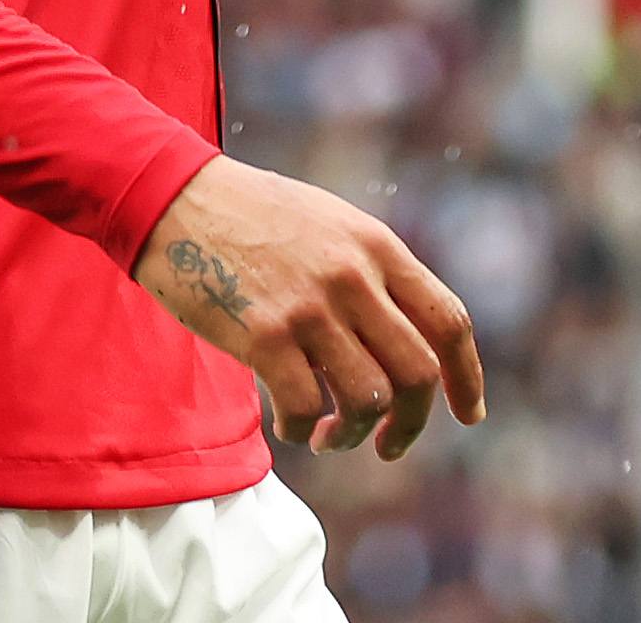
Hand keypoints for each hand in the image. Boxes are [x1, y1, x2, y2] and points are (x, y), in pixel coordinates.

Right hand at [133, 154, 485, 460]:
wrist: (172, 195)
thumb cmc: (247, 215)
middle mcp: (353, 275)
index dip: (466, 378)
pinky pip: (306, 408)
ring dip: (353, 434)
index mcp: (376, 246)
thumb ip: (369, 271)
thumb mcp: (329, 224)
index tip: (468, 415)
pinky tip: (290, 424)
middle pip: (417, 373)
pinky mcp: (263, 334)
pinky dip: (303, 430)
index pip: (449, 321)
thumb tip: (401, 339)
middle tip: (387, 445)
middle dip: (410, 424)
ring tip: (329, 436)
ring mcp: (310, 306)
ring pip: (368, 399)